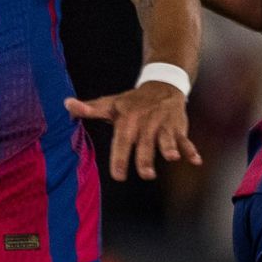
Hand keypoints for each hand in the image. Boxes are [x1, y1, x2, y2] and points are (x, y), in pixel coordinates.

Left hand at [65, 82, 201, 181]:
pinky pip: (186, 139)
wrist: (161, 85)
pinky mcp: (178, 127)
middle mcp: (146, 123)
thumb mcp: (109, 104)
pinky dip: (191, 150)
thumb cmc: (130, 102)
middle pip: (145, 143)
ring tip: (170, 157)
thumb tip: (66, 104)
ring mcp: (163, 125)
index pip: (121, 141)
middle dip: (146, 158)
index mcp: (127, 120)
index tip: (118, 176)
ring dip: (170, 148)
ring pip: (166, 140)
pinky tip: (196, 161)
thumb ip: (89, 109)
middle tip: (146, 174)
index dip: (120, 158)